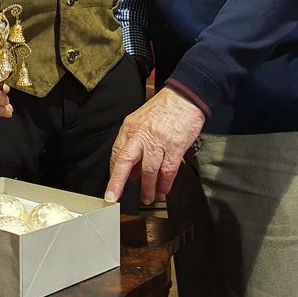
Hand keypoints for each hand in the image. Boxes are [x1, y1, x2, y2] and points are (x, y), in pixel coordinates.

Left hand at [104, 86, 205, 204]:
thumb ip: (133, 144)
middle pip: (125, 161)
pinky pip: (168, 170)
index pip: (117, 153)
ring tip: (147, 198)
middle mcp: (142, 134)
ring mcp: (158, 141)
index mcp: (130, 128)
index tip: (112, 186)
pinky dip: (165, 184)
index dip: (114, 172)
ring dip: (147, 188)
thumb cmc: (163, 109)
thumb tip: (130, 170)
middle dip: (117, 182)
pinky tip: (163, 190)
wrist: (185, 98)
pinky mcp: (175, 147)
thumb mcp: (140, 120)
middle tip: (113, 197)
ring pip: (148, 171)